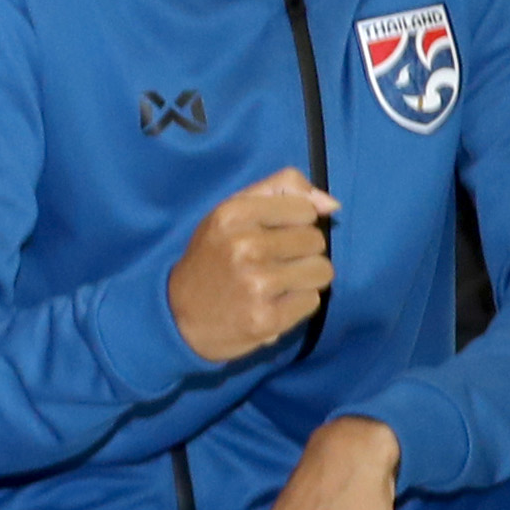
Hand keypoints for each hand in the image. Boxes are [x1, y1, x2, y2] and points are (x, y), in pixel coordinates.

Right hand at [166, 168, 337, 362]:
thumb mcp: (231, 211)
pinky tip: (273, 302)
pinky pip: (313, 300)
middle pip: (316, 240)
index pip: (303, 209)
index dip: (294, 222)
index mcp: (232, 214)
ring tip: (278, 282)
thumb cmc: (213, 257)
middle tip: (272, 262)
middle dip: (300, 251)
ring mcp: (257, 284)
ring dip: (305, 278)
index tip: (272, 234)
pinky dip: (297, 303)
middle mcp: (244, 246)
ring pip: (322, 270)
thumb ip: (281, 190)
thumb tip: (332, 205)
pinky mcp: (268, 318)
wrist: (178, 314)